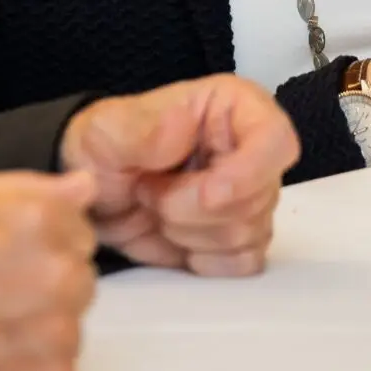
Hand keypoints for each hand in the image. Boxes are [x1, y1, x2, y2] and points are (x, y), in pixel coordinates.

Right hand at [0, 170, 98, 370]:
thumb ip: (27, 187)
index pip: (81, 227)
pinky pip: (62, 369)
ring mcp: (56, 334)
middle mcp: (56, 275)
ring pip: (71, 324)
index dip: (47, 239)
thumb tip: (84, 185)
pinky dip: (32, 366)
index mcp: (39, 219)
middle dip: (49, 282)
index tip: (14, 251)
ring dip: (41, 325)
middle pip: (81, 277)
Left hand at [57, 75, 297, 276]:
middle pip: (259, 197)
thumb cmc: (105, 148)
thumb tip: (182, 124)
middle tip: (149, 192)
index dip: (250, 172)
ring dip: (191, 233)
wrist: (94, 195)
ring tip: (156, 208)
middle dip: (195, 208)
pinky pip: (244, 262)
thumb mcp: (107, 130)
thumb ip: (142, 129)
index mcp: (233, 107)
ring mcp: (249, 196)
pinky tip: (176, 239)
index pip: (275, 139)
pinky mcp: (240, 238)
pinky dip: (205, 260)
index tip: (209, 194)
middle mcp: (251, 150)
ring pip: (249, 233)